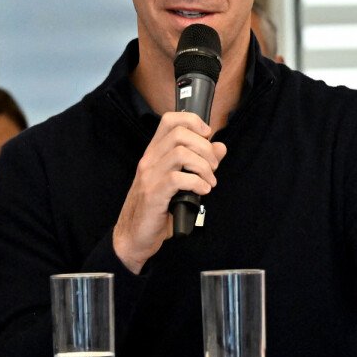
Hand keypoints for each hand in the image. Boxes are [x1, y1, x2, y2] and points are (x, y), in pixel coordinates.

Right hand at [112, 111, 226, 272]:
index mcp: (155, 153)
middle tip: (213, 167)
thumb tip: (220, 147)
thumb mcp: (181, 182)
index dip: (193, 121)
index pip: (170, 120)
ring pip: (181, 153)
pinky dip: (198, 183)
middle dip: (205, 148)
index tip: (208, 135)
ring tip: (209, 181)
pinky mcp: (153, 194)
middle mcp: (149, 159)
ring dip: (203, 166)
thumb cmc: (158, 208)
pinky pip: (179, 179)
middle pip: (180, 134)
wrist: (135, 235)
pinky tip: (203, 191)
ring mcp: (149, 176)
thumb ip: (200, 162)